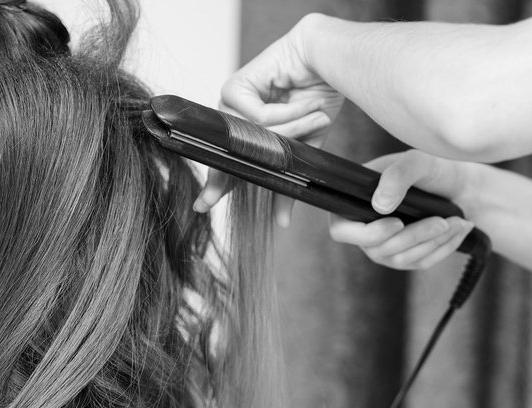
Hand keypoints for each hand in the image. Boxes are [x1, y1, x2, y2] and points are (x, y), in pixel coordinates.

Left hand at [193, 14, 344, 226]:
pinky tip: (300, 100)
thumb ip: (288, 177)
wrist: (329, 61)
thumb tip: (281, 221)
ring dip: (289, 132)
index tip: (202, 206)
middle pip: (228, 155)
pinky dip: (285, 114)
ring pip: (251, 138)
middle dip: (228, 174)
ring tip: (313, 116)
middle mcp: (234, 118)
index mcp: (247, 133)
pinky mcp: (235, 87)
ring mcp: (231, 103)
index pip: (228, 164)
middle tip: (208, 201)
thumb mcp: (304, 147)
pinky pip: (257, 118)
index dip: (217, 186)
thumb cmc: (317, 96)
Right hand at [329, 151, 476, 269]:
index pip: (341, 230)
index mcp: (356, 201)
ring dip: (431, 242)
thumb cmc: (436, 170)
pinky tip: (458, 229)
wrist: (465, 185)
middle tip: (441, 221)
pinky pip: (420, 262)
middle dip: (412, 237)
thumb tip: (379, 206)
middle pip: (376, 249)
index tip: (397, 223)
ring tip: (456, 221)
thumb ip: (397, 176)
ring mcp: (386, 247)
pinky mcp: (408, 257)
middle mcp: (366, 228)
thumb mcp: (418, 163)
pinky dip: (443, 247)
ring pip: (401, 259)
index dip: (366, 234)